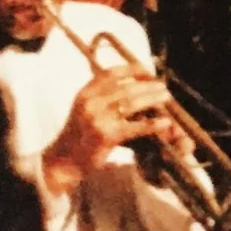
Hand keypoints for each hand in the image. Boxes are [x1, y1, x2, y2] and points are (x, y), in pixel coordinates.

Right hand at [44, 65, 175, 195]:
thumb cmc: (80, 135)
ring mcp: (98, 119)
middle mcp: (90, 103)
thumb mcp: (84, 109)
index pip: (111, 73)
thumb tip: (133, 84)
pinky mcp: (106, 136)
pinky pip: (135, 126)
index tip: (148, 71)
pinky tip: (165, 122)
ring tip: (166, 97)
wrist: (64, 160)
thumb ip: (102, 96)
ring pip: (132, 103)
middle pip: (126, 87)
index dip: (132, 70)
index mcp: (85, 93)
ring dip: (153, 98)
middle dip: (148, 85)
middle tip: (163, 86)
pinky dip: (153, 123)